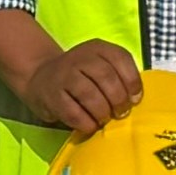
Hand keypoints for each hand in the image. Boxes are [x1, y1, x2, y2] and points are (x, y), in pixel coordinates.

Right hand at [13, 38, 143, 138]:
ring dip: (102, 112)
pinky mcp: (51, 95)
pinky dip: (86, 123)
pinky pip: (72, 112)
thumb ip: (119, 76)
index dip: (132, 81)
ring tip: (104, 119)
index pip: (120, 58)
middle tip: (120, 113)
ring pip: (89, 95)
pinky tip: (89, 126)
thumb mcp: (100, 65)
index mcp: (97, 48)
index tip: (135, 99)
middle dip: (118, 100)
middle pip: (106, 77)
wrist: (40, 76)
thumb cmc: (80, 76)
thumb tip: (134, 100)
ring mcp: (63, 75)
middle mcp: (80, 57)